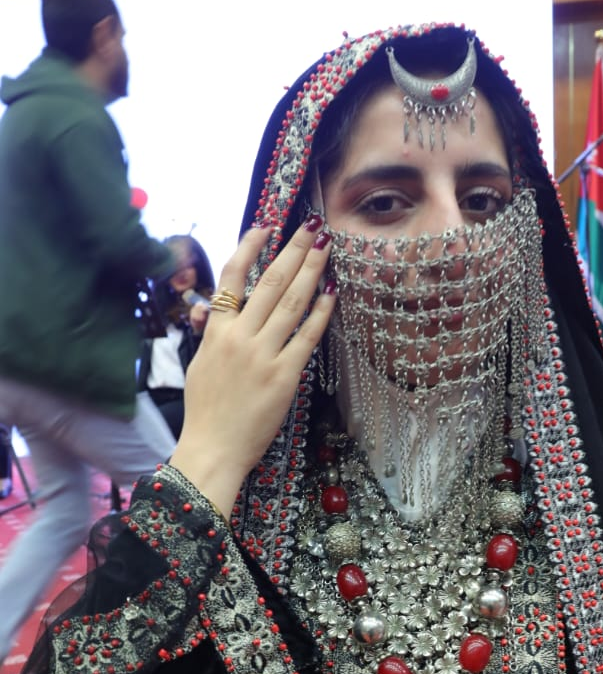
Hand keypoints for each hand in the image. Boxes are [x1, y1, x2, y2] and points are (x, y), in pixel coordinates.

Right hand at [169, 219, 334, 516]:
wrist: (213, 448)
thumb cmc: (206, 411)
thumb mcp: (198, 364)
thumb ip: (210, 333)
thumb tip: (210, 309)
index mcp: (216, 331)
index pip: (232, 278)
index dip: (250, 247)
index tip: (267, 225)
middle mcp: (240, 337)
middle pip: (271, 282)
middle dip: (293, 250)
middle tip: (311, 226)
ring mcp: (264, 355)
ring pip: (292, 303)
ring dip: (312, 271)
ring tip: (325, 247)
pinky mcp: (285, 376)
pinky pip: (307, 337)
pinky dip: (321, 313)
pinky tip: (332, 293)